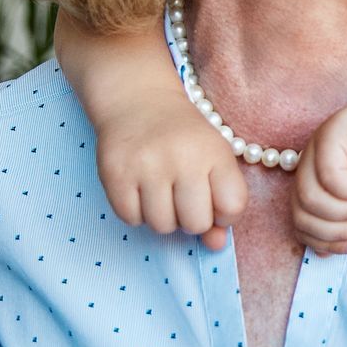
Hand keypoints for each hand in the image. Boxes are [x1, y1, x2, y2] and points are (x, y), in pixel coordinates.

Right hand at [94, 95, 247, 251]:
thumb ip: (221, 203)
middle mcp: (182, 158)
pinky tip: (139, 188)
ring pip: (162, 226)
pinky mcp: (114, 173)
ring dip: (162, 216)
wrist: (137, 100)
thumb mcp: (213, 159)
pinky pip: (131, 219)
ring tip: (160, 190)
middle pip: (196, 223)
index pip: (232, 207)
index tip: (214, 200)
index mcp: (215, 153)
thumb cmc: (183, 137)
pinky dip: (136, 211)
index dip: (224, 214)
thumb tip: (215, 245)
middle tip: (183, 196)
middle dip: (191, 219)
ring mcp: (146, 166)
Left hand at [293, 87, 346, 254]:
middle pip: (301, 215)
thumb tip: (323, 250)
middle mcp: (309, 165)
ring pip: (309, 199)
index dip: (326, 242)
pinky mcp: (332, 134)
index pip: (301, 223)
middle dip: (336, 231)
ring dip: (344, 212)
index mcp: (315, 182)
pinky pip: (328, 177)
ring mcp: (317, 148)